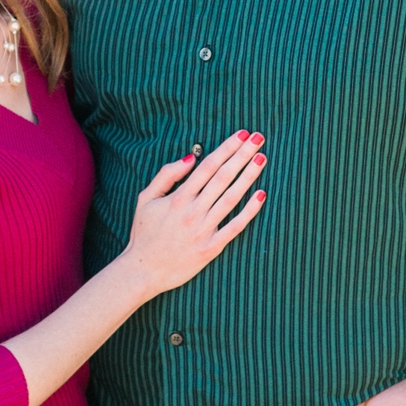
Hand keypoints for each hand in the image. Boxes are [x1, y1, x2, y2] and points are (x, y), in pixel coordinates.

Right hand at [120, 130, 266, 297]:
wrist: (143, 271)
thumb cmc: (144, 234)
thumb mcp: (146, 199)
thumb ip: (167, 175)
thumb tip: (191, 157)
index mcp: (178, 197)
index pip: (208, 166)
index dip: (226, 148)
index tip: (242, 134)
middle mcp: (193, 211)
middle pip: (223, 177)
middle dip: (242, 154)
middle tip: (259, 138)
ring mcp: (204, 230)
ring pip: (232, 197)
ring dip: (249, 176)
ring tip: (262, 158)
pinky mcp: (212, 247)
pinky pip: (235, 226)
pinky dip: (249, 210)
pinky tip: (261, 195)